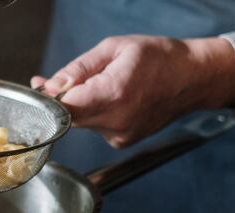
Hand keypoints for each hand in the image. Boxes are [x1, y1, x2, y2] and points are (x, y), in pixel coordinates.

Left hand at [31, 35, 234, 147]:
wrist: (194, 79)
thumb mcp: (115, 48)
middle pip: (69, 116)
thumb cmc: (159, 58)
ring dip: (79, 105)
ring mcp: (120, 135)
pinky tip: (111, 99)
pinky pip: (95, 127)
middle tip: (55, 81)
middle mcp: (116, 120)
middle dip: (60, 99)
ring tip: (98, 84)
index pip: (65, 105)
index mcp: (113, 93)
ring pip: (81, 122)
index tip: (41, 86)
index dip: (48, 97)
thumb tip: (51, 85)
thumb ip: (79, 68)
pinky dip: (95, 114)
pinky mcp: (122, 141)